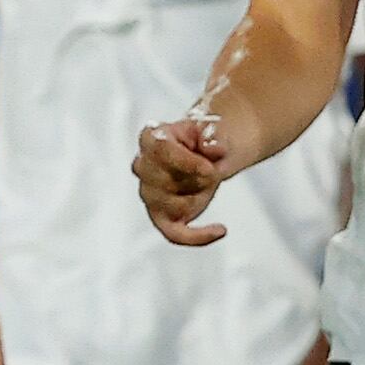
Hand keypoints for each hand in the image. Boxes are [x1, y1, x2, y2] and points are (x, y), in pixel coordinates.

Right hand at [134, 112, 240, 244]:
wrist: (210, 153)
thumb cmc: (205, 138)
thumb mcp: (214, 128)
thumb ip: (213, 135)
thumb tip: (211, 148)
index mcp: (152, 138)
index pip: (160, 151)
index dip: (187, 162)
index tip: (210, 168)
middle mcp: (143, 166)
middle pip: (166, 182)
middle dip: (197, 179)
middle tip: (211, 171)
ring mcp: (149, 193)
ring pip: (173, 206)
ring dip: (198, 197)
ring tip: (205, 184)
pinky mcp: (161, 216)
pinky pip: (174, 234)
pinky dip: (198, 236)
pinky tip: (220, 230)